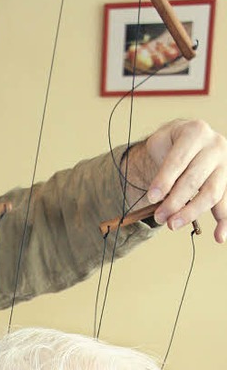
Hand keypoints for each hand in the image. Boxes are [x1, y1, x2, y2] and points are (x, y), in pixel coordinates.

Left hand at [127, 119, 226, 242]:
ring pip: (211, 193)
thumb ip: (159, 166)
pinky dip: (224, 221)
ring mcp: (225, 164)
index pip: (178, 160)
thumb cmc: (172, 145)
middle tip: (159, 217)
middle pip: (194, 180)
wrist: (188, 141)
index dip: (164, 180)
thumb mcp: (160, 143)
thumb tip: (155, 199)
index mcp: (195, 132)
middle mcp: (215, 146)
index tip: (151, 198)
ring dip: (191, 213)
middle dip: (174, 202)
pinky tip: (218, 237)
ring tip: (173, 225)